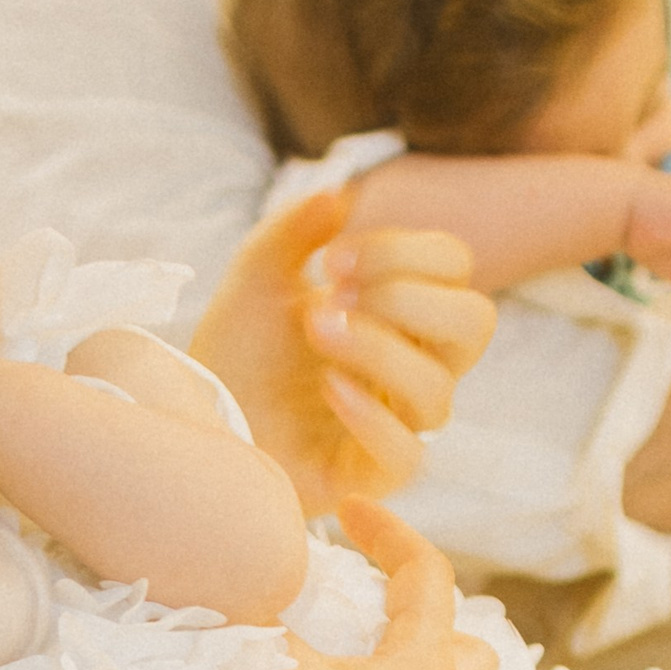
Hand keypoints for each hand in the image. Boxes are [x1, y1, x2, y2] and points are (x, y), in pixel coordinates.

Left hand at [191, 190, 495, 515]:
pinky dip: (372, 415)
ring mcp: (397, 422)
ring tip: (317, 330)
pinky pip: (407, 454)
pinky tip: (328, 387)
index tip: (332, 257)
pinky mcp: (371, 474)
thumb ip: (295, 229)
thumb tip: (340, 195)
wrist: (196, 415)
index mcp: (400, 311)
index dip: (405, 251)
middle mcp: (411, 365)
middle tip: (337, 294)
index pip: (453, 268)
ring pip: (439, 391)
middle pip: (474, 325)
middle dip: (409, 297)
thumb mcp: (257, 275)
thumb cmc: (237, 349)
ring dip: (379, 350)